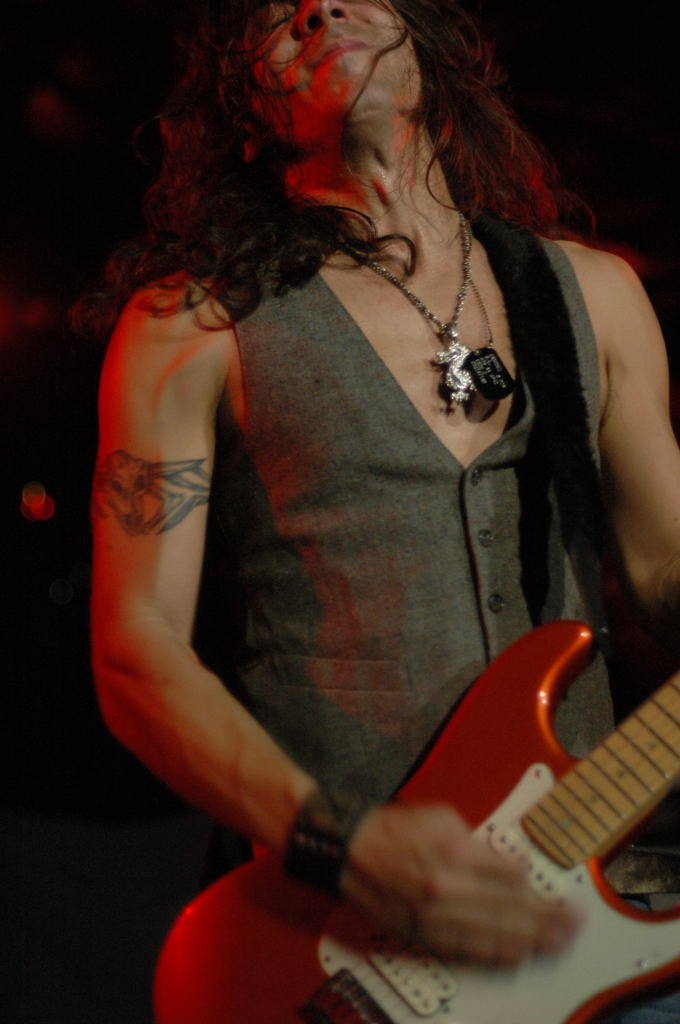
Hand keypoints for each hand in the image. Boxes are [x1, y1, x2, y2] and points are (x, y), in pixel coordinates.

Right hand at [340, 802, 581, 965]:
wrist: (347, 851)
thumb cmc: (392, 828)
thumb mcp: (440, 816)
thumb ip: (478, 841)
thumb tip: (511, 864)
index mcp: (454, 854)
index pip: (510, 877)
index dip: (538, 889)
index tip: (561, 896)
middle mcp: (448, 890)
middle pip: (510, 911)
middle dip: (547, 920)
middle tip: (574, 926)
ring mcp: (435, 917)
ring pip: (493, 936)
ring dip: (530, 941)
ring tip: (557, 945)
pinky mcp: (422, 934)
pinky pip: (466, 950)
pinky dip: (496, 954)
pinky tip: (517, 955)